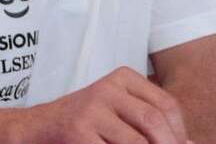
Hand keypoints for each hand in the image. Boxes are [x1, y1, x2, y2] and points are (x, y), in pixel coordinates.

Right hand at [32, 66, 191, 143]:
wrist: (35, 128)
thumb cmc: (84, 123)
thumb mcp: (117, 112)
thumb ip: (148, 122)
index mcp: (123, 78)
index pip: (166, 104)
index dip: (179, 132)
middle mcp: (108, 88)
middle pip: (153, 120)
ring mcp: (91, 109)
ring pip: (136, 141)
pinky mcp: (78, 131)